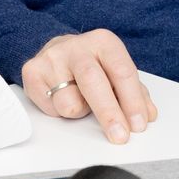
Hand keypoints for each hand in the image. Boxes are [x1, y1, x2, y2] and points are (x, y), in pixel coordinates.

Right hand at [20, 30, 156, 143]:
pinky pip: (51, 107)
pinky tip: (62, 97)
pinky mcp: (32, 72)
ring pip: (69, 102)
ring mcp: (51, 58)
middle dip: (109, 113)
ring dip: (80, 112)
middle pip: (94, 82)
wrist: (58, 51)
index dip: (132, 101)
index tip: (138, 124)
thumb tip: (147, 115)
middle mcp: (76, 46)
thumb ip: (135, 93)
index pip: (122, 72)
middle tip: (119, 136)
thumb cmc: (93, 65)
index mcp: (104, 42)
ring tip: (81, 100)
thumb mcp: (116, 72)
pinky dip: (60, 111)